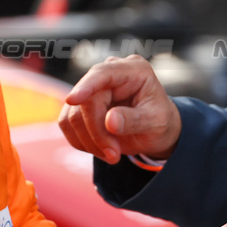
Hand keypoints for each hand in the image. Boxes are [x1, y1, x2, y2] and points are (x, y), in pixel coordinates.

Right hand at [59, 55, 181, 163]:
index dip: (86, 86)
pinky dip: (82, 142)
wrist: (154, 131)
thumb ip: (134, 120)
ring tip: (112, 154)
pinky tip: (101, 150)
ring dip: (89, 142)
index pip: (103, 74)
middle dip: (97, 133)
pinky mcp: (80, 105)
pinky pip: (67, 124)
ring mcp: (92, 88)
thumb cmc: (159, 122)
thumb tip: (110, 121)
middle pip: (86, 102)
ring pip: (72, 115)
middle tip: (114, 155)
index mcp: (133, 70)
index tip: (72, 100)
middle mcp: (110, 74)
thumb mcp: (156, 122)